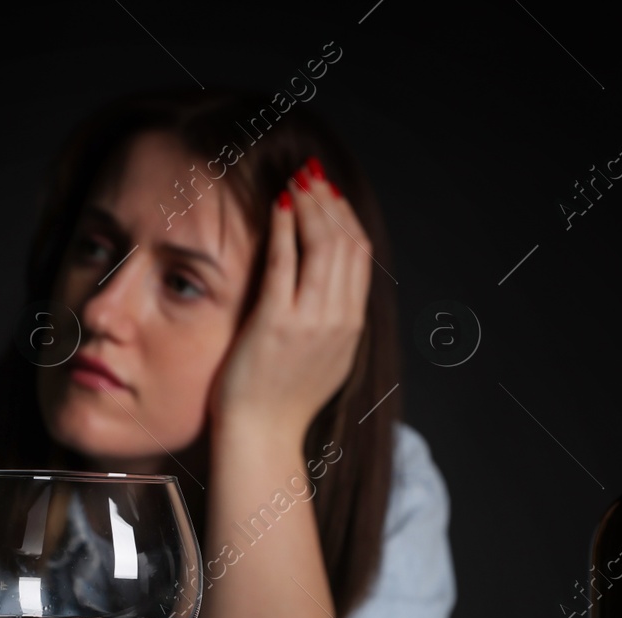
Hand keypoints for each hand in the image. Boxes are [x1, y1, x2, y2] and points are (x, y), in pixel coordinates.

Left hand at [209, 156, 372, 439]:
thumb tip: (328, 283)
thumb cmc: (281, 400)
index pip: (359, 255)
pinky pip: (284, 262)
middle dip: (328, 201)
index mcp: (352, 326)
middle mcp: (339, 319)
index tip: (327, 193)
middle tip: (309, 174)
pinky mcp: (277, 323)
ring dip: (308, 205)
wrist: (262, 437)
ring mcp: (311, 321)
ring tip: (295, 181)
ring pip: (322, 245)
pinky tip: (276, 206)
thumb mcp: (323, 357)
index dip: (345, 217)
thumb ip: (330, 319)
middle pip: (345, 242)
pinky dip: (283, 227)